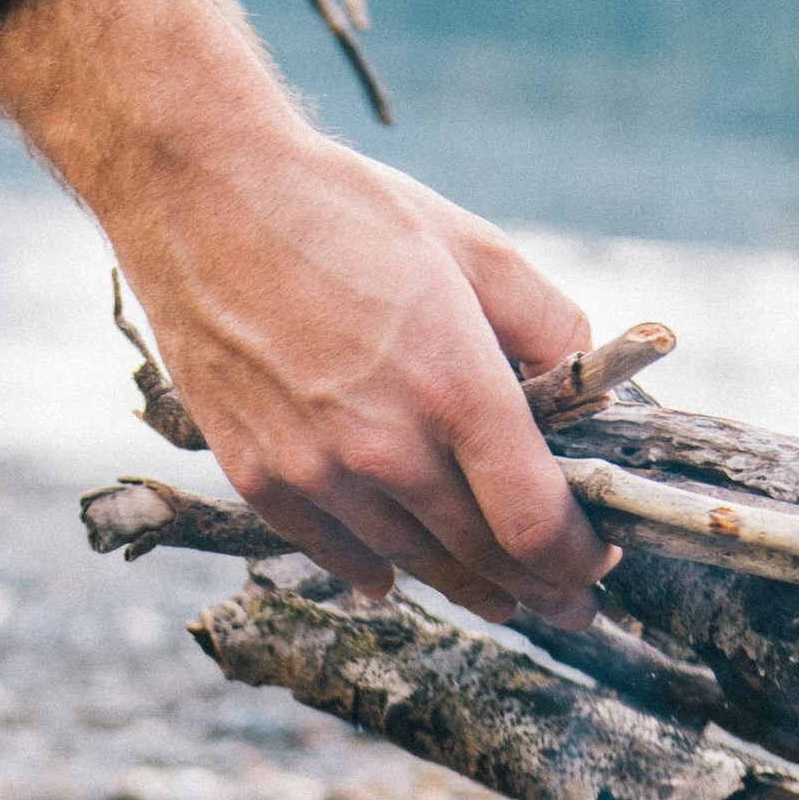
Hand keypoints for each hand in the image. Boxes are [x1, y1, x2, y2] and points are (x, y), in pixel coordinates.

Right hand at [0, 0, 614, 624]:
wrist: (203, 193)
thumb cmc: (343, 209)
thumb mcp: (474, 247)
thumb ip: (546, 326)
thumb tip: (581, 392)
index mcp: (454, 387)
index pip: (535, 521)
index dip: (576, 558)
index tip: (596, 562)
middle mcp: (385, 447)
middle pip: (481, 559)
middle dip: (539, 589)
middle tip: (569, 606)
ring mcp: (315, 471)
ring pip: (411, 564)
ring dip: (466, 587)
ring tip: (500, 598)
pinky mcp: (257, 476)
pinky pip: (333, 553)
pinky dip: (376, 571)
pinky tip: (397, 576)